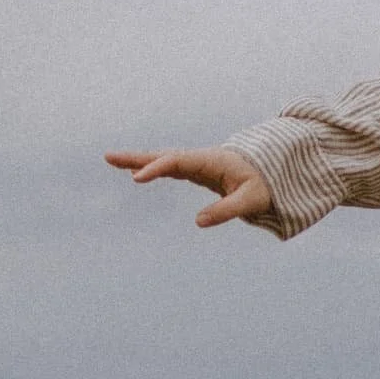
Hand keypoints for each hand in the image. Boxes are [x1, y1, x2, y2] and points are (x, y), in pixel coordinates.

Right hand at [105, 145, 274, 227]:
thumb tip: (198, 222)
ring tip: (111, 160)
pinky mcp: (195, 170)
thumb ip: (227, 210)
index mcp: (211, 162)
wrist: (270, 171)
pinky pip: (169, 167)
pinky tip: (136, 173)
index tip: (138, 177)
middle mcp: (199, 159)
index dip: (157, 168)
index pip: (177, 162)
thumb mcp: (251, 200)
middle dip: (137, 158)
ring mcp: (196, 163)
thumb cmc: (263, 185)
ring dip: (138, 161)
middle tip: (109, 157)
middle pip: (163, 156)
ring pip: (163, 160)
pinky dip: (152, 168)